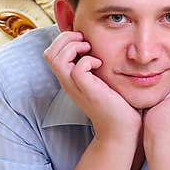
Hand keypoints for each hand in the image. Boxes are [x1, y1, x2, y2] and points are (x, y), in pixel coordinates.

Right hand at [43, 30, 140, 144]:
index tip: (84, 39)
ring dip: (73, 47)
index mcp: (69, 79)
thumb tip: (102, 49)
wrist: (121, 130)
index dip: (64, 40)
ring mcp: (76, 88)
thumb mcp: (102, 81)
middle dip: (65, 39)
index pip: (51, 53)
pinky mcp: (88, 92)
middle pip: (48, 53)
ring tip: (90, 50)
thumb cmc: (117, 105)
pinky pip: (77, 69)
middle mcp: (68, 83)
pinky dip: (88, 60)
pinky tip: (100, 64)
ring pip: (56, 58)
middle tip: (85, 40)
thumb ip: (96, 67)